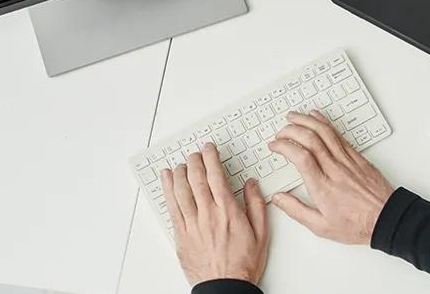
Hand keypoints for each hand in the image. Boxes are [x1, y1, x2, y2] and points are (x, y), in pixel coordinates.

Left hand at [161, 142, 269, 285]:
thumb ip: (256, 205)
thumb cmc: (243, 264)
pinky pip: (172, 207)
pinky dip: (168, 190)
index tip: (209, 149)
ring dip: (180, 173)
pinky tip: (167, 180)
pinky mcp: (181, 235)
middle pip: (197, 179)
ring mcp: (192, 225)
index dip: (211, 158)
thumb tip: (251, 184)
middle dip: (195, 161)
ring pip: (181, 190)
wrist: (225, 287)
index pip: (216, 176)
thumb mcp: (261, 233)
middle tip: (195, 153)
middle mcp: (208, 214)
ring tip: (181, 163)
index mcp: (229, 212)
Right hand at [268, 111, 394, 244]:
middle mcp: (335, 170)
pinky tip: (317, 119)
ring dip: (307, 120)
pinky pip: (339, 135)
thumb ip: (296, 210)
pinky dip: (326, 124)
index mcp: (323, 187)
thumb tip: (278, 198)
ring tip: (294, 117)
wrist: (386, 219)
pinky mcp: (358, 157)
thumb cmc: (357, 225)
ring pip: (325, 132)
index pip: (300, 157)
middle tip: (280, 131)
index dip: (284, 146)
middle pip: (310, 139)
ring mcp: (348, 161)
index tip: (274, 146)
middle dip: (291, 129)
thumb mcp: (321, 227)